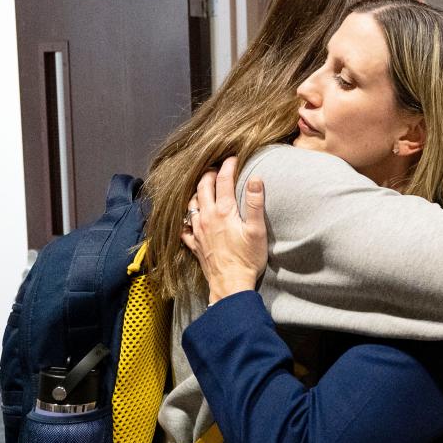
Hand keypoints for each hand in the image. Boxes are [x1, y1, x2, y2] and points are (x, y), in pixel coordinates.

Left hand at [181, 157, 266, 304]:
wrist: (231, 284)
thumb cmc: (248, 259)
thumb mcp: (257, 230)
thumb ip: (255, 203)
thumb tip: (256, 179)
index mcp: (224, 211)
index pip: (224, 180)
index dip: (228, 166)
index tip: (233, 157)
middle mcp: (207, 217)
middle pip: (203, 187)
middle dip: (209, 174)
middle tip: (216, 168)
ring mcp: (198, 230)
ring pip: (191, 203)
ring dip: (196, 192)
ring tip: (202, 188)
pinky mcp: (195, 244)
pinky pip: (184, 227)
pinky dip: (185, 218)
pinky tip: (189, 217)